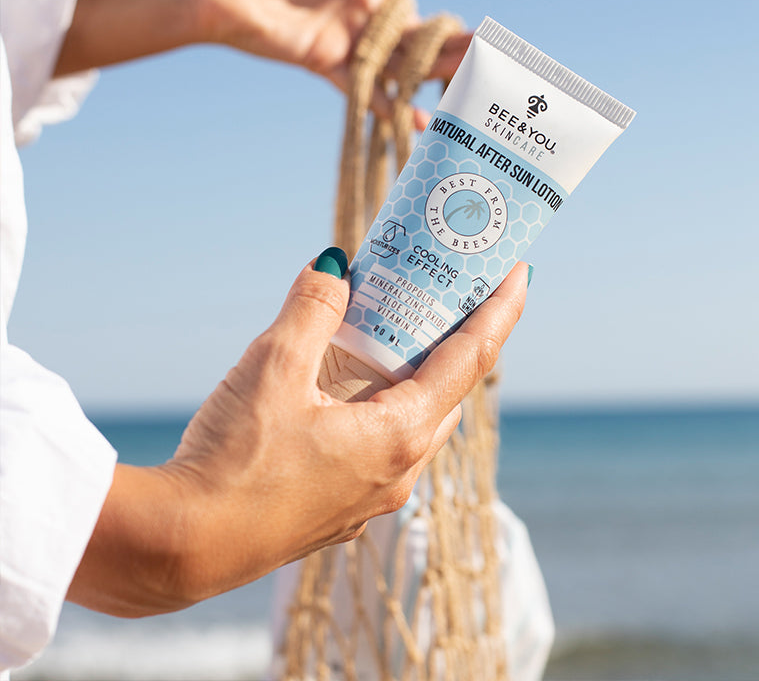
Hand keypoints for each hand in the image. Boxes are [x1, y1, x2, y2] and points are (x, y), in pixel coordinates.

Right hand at [67, 257, 528, 615]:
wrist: (184, 547)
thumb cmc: (234, 460)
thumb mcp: (273, 366)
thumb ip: (312, 307)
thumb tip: (334, 264)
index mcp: (397, 436)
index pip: (471, 361)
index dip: (499, 312)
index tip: (520, 273)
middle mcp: (397, 472)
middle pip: (449, 393)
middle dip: (460, 342)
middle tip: (450, 297)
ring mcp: (370, 497)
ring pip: (416, 424)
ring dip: (419, 378)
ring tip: (399, 336)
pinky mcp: (340, 508)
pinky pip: (383, 448)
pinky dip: (385, 410)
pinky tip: (350, 394)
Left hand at [194, 0, 470, 106]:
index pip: (416, 12)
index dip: (446, 27)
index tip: (480, 39)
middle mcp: (362, 20)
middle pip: (413, 44)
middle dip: (448, 58)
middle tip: (484, 72)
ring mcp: (345, 45)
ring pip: (394, 68)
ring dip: (426, 82)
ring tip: (461, 98)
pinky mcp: (324, 65)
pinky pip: (361, 90)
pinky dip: (386, 105)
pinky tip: (413, 120)